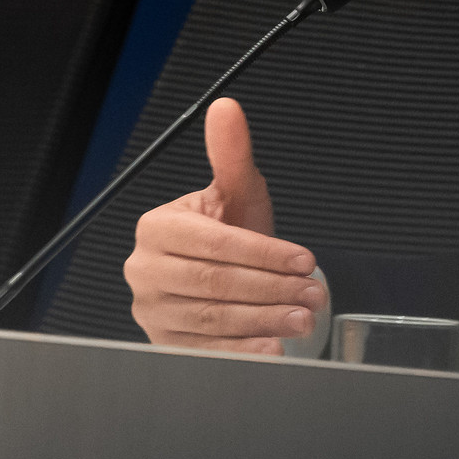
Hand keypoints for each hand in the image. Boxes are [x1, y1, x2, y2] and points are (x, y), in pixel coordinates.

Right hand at [125, 97, 325, 354]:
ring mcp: (152, 310)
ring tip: (304, 317)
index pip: (214, 243)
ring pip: (214, 318)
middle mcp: (146, 270)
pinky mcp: (165, 342)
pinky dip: (243, 351)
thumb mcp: (236, 191)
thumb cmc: (230, 228)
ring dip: (265, 320)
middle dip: (270, 289)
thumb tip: (226, 108)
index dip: (263, 252)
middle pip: (214, 284)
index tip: (304, 260)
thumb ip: (232, 153)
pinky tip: (273, 348)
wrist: (224, 271)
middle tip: (312, 293)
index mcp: (158, 228)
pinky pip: (206, 349)